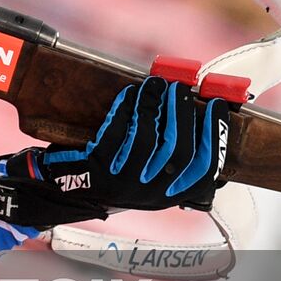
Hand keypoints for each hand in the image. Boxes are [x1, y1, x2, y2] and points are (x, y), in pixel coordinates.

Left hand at [0, 76, 230, 227]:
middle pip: (178, 149)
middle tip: (180, 88)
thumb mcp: (147, 178)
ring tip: (155, 84)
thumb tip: (199, 115)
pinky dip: (126, 108)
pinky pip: (117, 133)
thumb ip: (172, 159)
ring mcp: (123, 183)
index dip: (215, 135)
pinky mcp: (98, 168)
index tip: (217, 105)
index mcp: (169, 195)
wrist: (63, 192)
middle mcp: (149, 193)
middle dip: (182, 112)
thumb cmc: (111, 176)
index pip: (205, 168)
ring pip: (147, 138)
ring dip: (153, 105)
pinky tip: (130, 94)